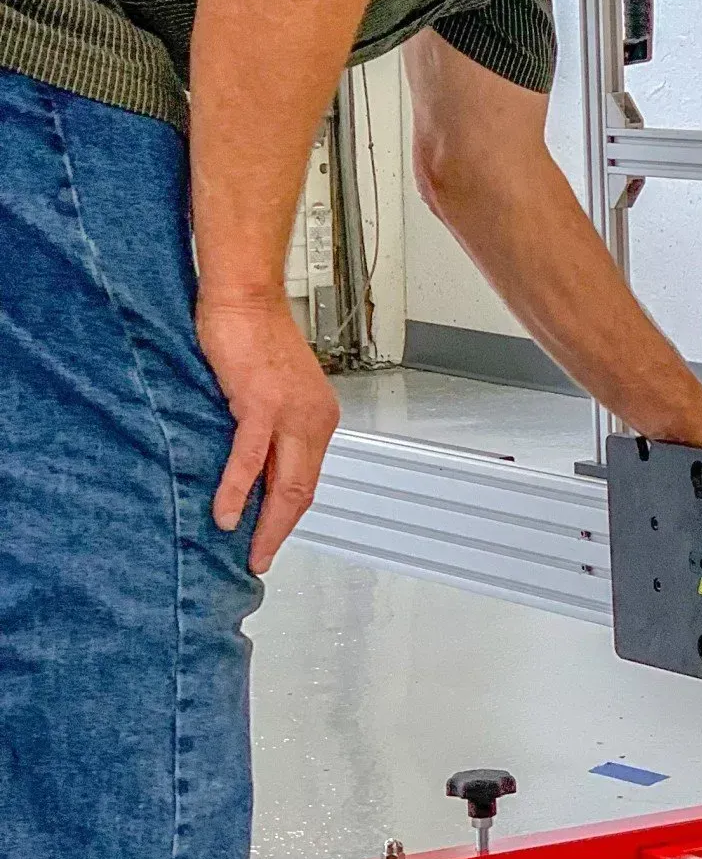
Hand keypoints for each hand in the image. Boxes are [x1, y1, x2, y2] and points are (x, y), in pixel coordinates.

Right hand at [197, 298, 341, 572]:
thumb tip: (251, 464)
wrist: (245, 298)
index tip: (271, 538)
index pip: (306, 477)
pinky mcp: (262, 404)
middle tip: (260, 559)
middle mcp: (313, 419)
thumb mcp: (269, 390)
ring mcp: (291, 413)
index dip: (289, 513)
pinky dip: (238, 490)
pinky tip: (226, 515)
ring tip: (248, 551)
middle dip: (281, 530)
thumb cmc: (253, 336)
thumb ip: (268, 428)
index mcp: (318, 418)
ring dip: (265, 523)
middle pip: (301, 490)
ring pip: (283, 482)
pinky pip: (251, 457)